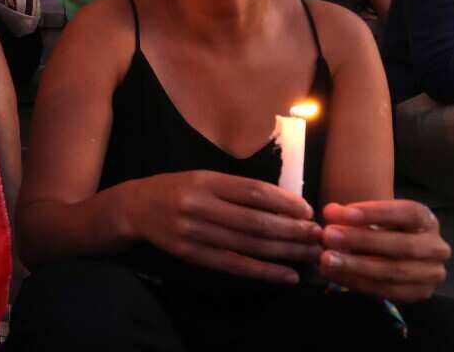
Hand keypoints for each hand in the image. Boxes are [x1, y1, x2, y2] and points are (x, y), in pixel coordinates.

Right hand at [127, 171, 321, 283]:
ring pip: (248, 245)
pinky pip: (234, 265)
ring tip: (309, 254)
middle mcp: (198, 206)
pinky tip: (286, 274)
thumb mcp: (204, 178)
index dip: (284, 203)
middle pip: (255, 221)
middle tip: (317, 236)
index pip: (252, 192)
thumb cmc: (177, 189)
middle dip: (291, 230)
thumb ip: (238, 189)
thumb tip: (285, 203)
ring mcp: (193, 232)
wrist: (136, 208)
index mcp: (205, 181)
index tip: (307, 211)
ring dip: (284, 251)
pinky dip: (263, 271)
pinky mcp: (191, 254)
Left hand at [319, 201, 450, 301]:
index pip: (406, 212)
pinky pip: (387, 291)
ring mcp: (432, 273)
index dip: (372, 212)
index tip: (337, 213)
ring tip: (326, 259)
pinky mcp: (420, 293)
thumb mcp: (371, 217)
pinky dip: (357, 282)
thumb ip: (351, 215)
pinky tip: (334, 274)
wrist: (393, 254)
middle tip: (328, 236)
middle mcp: (436, 247)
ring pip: (394, 271)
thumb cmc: (379, 229)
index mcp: (427, 219)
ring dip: (356, 266)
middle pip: (401, 245)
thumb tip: (331, 213)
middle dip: (361, 240)